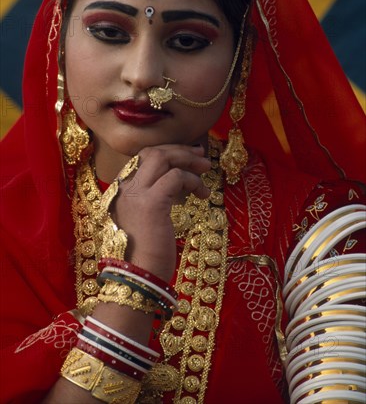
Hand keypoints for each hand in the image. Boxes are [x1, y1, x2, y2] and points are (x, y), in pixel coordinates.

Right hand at [112, 144, 210, 281]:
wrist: (136, 279)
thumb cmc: (143, 258)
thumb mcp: (145, 223)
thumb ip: (153, 202)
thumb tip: (177, 187)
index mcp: (119, 193)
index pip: (142, 159)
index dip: (166, 153)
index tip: (186, 156)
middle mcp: (124, 189)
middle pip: (152, 153)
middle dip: (179, 150)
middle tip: (200, 155)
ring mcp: (136, 194)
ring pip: (163, 158)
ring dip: (188, 160)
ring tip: (206, 168)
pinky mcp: (152, 203)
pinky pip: (176, 177)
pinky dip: (192, 180)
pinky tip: (202, 194)